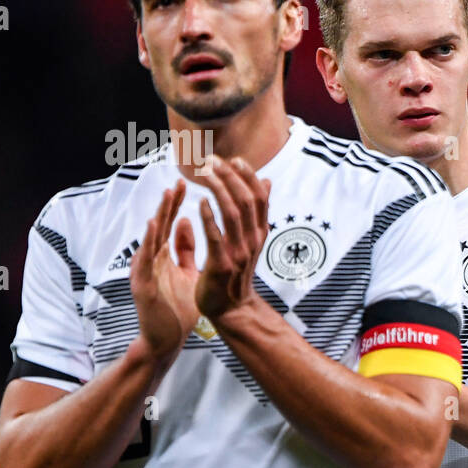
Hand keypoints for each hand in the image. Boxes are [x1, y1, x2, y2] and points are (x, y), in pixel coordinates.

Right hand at [130, 181, 198, 359]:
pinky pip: (144, 261)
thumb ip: (185, 250)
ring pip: (150, 240)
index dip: (177, 204)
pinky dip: (148, 243)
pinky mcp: (142, 286)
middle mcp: (151, 260)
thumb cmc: (178, 309)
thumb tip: (187, 221)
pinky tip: (153, 228)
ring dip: (159, 217)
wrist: (167, 340)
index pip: (170, 224)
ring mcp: (144, 272)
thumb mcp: (187, 274)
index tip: (187, 183)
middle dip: (169, 204)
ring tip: (167, 197)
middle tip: (179, 181)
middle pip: (160, 226)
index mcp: (163, 257)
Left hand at [195, 156, 271, 322]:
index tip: (235, 159)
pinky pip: (216, 236)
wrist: (232, 308)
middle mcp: (253, 240)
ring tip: (204, 172)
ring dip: (218, 189)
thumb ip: (256, 211)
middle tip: (213, 159)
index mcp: (259, 232)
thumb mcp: (252, 238)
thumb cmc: (236, 271)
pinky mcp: (222, 264)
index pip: (259, 197)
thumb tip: (266, 181)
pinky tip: (200, 202)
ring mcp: (239, 252)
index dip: (248, 176)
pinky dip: (209, 218)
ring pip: (232, 213)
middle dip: (230, 176)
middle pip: (246, 200)